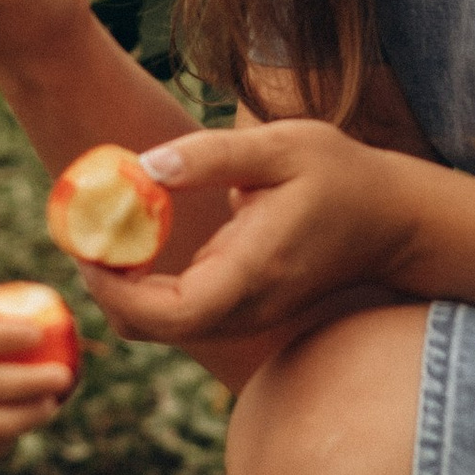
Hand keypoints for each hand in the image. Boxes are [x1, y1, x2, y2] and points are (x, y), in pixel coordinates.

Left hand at [64, 119, 423, 349]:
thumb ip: (210, 155)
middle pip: (150, 328)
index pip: (168, 312)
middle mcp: (244, 308)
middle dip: (105, 285)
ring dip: (121, 287)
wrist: (392, 221)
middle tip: (82, 228)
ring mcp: (242, 315)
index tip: (88, 241)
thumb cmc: (341, 176)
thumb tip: (143, 167)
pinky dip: (144, 287)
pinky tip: (137, 237)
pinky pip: (177, 313)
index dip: (115, 288)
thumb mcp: (281, 146)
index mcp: (251, 273)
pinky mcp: (240, 309)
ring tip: (104, 227)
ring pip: (159, 327)